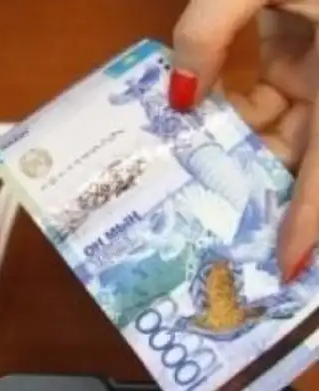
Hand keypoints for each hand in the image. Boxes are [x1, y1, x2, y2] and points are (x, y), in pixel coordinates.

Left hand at [169, 0, 318, 281]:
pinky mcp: (305, 50)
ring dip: (233, 142)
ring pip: (281, 124)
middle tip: (204, 215)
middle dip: (256, 180)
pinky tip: (191, 115)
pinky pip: (270, 91)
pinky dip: (233, 104)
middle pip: (304, 151)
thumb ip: (212, 27)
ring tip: (181, 169)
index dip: (317, 220)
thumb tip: (181, 91)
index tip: (290, 267)